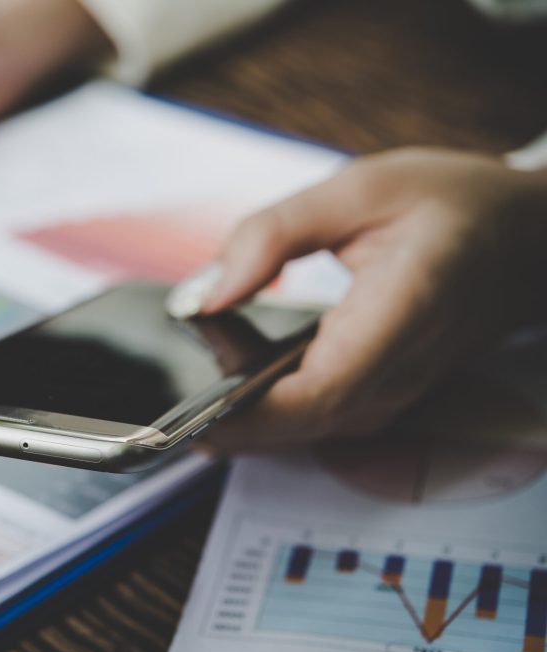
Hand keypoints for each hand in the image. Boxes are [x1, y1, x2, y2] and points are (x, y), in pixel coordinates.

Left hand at [177, 148, 546, 449]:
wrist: (528, 239)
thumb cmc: (453, 206)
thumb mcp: (359, 189)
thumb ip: (272, 235)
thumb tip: (205, 292)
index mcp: (403, 312)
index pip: (321, 391)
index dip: (250, 414)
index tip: (191, 410)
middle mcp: (401, 370)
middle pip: (303, 424)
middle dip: (227, 414)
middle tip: (172, 378)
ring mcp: (395, 393)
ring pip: (305, 431)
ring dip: (242, 409)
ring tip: (201, 361)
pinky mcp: (382, 397)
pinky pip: (315, 418)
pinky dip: (265, 404)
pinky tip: (234, 366)